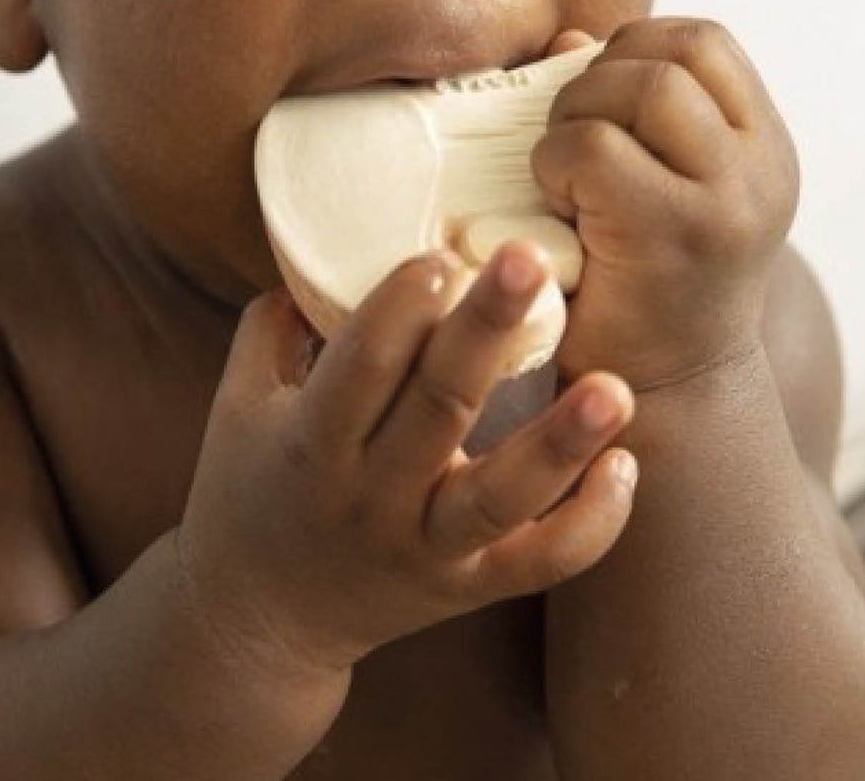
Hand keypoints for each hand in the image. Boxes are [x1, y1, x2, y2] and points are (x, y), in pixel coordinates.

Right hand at [175, 244, 637, 677]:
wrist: (259, 621)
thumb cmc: (249, 486)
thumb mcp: (238, 403)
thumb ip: (273, 324)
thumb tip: (321, 244)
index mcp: (312, 445)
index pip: (360, 368)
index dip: (398, 311)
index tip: (440, 255)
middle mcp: (371, 498)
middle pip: (438, 410)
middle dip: (484, 332)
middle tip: (527, 259)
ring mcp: (426, 548)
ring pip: (503, 499)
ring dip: (561, 442)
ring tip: (616, 387)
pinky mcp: (469, 587)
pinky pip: (540, 563)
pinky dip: (590, 523)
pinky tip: (626, 464)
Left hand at [532, 18, 799, 391]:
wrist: (662, 402)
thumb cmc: (641, 284)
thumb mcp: (655, 185)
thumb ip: (625, 108)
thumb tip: (568, 38)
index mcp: (765, 147)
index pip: (704, 41)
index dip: (635, 48)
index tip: (600, 107)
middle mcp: (762, 169)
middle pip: (672, 53)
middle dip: (598, 80)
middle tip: (573, 142)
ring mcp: (726, 202)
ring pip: (639, 87)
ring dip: (576, 117)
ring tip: (567, 176)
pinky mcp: (673, 235)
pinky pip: (592, 147)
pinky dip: (553, 162)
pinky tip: (558, 207)